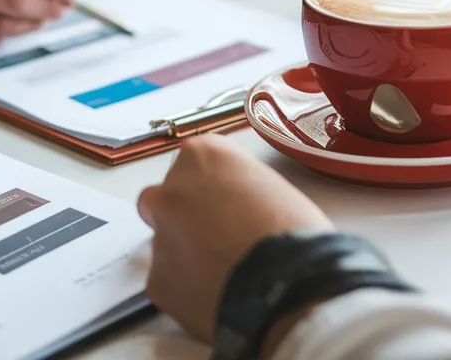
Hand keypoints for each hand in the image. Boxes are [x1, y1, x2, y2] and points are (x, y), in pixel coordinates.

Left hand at [138, 136, 332, 344]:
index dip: (212, 187)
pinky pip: (167, 281)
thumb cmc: (294, 232)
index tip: (228, 205)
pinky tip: (216, 295)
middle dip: (182, 215)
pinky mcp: (157, 280)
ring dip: (185, 253)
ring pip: (163, 243)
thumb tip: (233, 206)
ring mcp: (159, 236)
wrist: (290, 285)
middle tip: (217, 237)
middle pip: (164, 199)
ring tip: (222, 273)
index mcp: (202, 156)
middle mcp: (170, 191)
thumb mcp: (272, 187)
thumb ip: (238, 187)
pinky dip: (186, 288)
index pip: (195, 163)